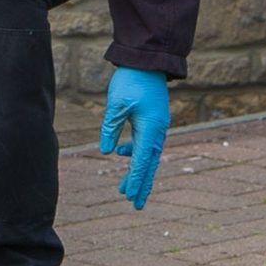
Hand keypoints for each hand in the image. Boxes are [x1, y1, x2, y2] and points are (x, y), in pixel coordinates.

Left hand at [99, 68, 170, 209]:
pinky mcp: (155, 120)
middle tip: (135, 204)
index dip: (135, 180)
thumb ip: (111, 128)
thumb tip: (107, 151)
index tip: (130, 196)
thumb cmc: (131, 81)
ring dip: (139, 172)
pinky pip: (147, 143)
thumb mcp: (116, 105)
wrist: (148, 60)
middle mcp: (158, 131)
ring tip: (126, 188)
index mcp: (150, 129)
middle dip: (142, 184)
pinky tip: (122, 152)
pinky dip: (136, 153)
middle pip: (150, 164)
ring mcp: (158, 125)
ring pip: (149, 155)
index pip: (141, 161)